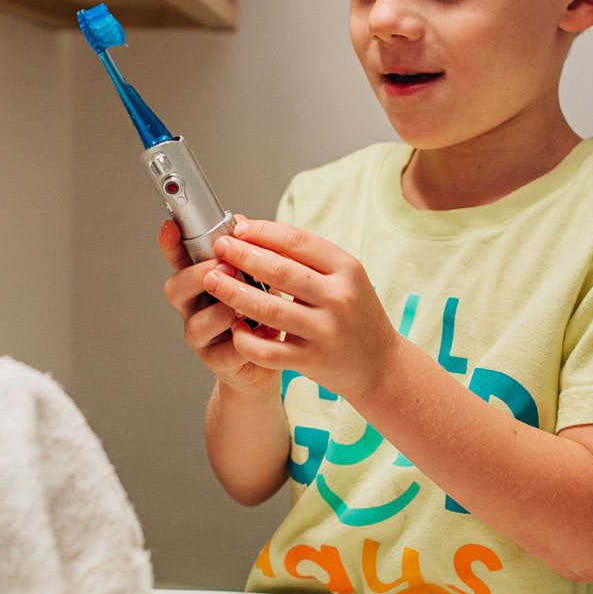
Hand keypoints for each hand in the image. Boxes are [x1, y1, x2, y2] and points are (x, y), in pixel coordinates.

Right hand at [158, 218, 275, 395]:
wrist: (266, 361)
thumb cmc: (259, 314)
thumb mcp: (256, 277)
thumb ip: (246, 253)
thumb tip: (241, 222)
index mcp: (199, 282)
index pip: (179, 259)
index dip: (171, 244)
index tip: (170, 227)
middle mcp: (193, 307)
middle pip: (176, 288)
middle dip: (199, 275)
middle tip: (224, 267)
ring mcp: (201, 335)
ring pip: (197, 322)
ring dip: (222, 310)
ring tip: (244, 307)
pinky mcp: (217, 360)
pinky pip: (225, 350)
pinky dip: (244, 341)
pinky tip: (260, 333)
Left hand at [205, 219, 403, 399]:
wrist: (379, 365)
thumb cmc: (354, 315)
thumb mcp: (342, 278)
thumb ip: (303, 257)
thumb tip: (251, 228)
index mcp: (347, 269)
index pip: (298, 242)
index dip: (262, 232)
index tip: (237, 228)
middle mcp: (339, 298)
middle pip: (280, 271)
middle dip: (242, 256)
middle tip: (218, 247)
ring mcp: (326, 331)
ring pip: (269, 309)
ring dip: (234, 293)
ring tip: (212, 280)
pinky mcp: (312, 360)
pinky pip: (269, 350)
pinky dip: (246, 338)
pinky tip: (233, 326)